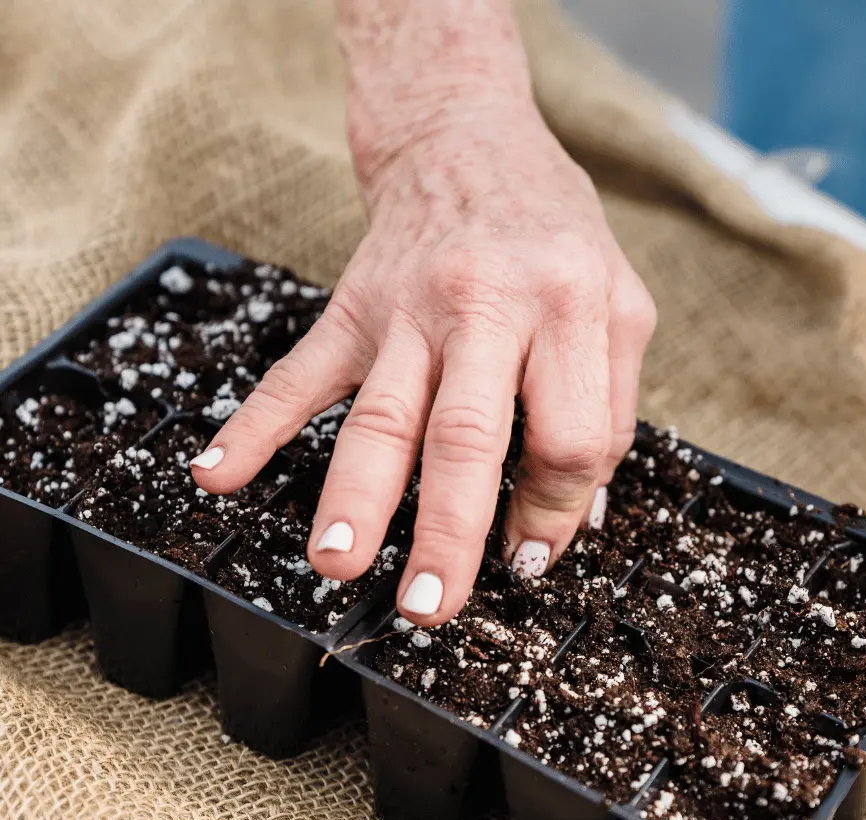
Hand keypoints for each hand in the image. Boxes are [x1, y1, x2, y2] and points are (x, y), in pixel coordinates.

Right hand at [192, 98, 654, 624]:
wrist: (467, 140)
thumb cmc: (556, 235)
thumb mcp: (620, 308)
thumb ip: (610, 409)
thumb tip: (572, 521)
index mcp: (567, 308)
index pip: (568, 437)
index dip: (553, 511)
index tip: (528, 558)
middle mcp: (483, 306)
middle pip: (465, 434)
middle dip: (447, 529)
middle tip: (430, 604)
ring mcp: (407, 309)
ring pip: (378, 413)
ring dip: (353, 493)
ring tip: (335, 561)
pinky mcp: (351, 308)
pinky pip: (298, 372)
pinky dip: (253, 425)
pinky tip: (216, 473)